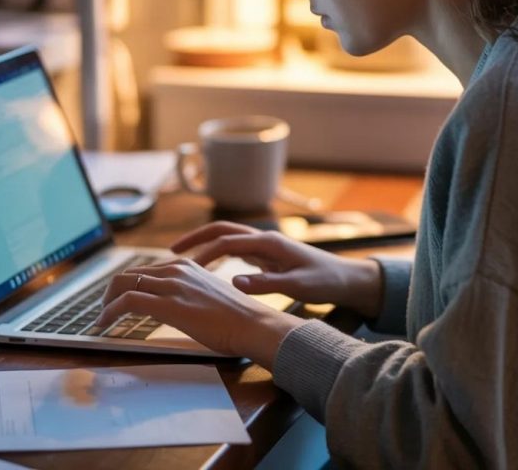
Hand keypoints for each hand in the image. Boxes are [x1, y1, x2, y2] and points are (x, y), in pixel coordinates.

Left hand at [97, 259, 304, 367]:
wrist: (253, 323)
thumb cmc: (237, 317)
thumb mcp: (209, 295)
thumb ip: (189, 293)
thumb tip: (174, 306)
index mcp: (187, 265)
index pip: (145, 270)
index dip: (126, 285)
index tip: (118, 300)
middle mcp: (177, 270)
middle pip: (129, 274)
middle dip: (110, 292)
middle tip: (104, 310)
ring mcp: (172, 285)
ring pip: (124, 284)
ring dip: (106, 303)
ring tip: (101, 319)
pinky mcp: (169, 304)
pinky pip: (128, 301)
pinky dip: (110, 312)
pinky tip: (104, 324)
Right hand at [170, 221, 383, 318]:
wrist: (346, 278)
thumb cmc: (325, 281)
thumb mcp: (297, 286)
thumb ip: (266, 283)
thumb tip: (234, 282)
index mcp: (269, 242)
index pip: (227, 242)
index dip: (203, 253)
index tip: (182, 267)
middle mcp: (264, 239)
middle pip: (222, 231)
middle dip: (197, 238)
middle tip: (171, 252)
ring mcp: (265, 245)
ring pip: (227, 238)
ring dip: (205, 244)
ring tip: (181, 259)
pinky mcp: (267, 255)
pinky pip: (235, 250)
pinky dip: (217, 254)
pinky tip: (208, 268)